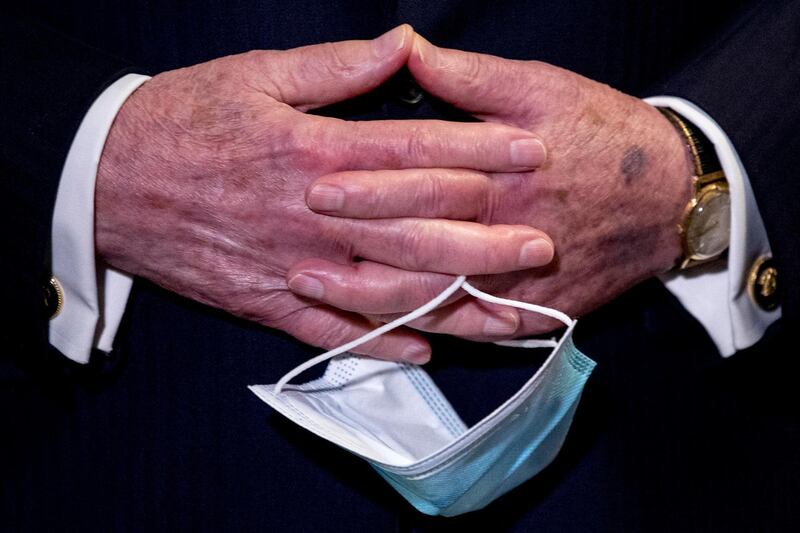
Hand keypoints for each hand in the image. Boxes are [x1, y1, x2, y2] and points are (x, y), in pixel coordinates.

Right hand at [95, 26, 554, 361]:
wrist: (106, 180)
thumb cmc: (185, 120)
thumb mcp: (255, 75)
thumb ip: (336, 68)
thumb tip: (402, 46)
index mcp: (315, 149)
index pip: (414, 149)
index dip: (478, 149)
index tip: (530, 152)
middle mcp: (314, 213)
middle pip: (414, 226)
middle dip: (484, 235)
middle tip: (542, 244)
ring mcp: (294, 264)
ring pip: (386, 288)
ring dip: (450, 301)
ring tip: (506, 311)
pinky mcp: (267, 301)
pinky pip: (332, 331)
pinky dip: (380, 342)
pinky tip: (428, 350)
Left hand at [289, 34, 693, 337]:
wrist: (669, 200)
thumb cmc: (604, 136)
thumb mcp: (542, 88)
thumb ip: (470, 78)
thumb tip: (407, 48)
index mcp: (501, 175)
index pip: (421, 184)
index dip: (365, 188)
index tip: (315, 188)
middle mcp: (502, 235)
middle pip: (418, 247)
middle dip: (353, 248)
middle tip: (295, 249)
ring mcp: (518, 282)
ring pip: (434, 297)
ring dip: (372, 299)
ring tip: (318, 293)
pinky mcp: (531, 311)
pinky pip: (469, 329)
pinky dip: (423, 329)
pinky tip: (379, 328)